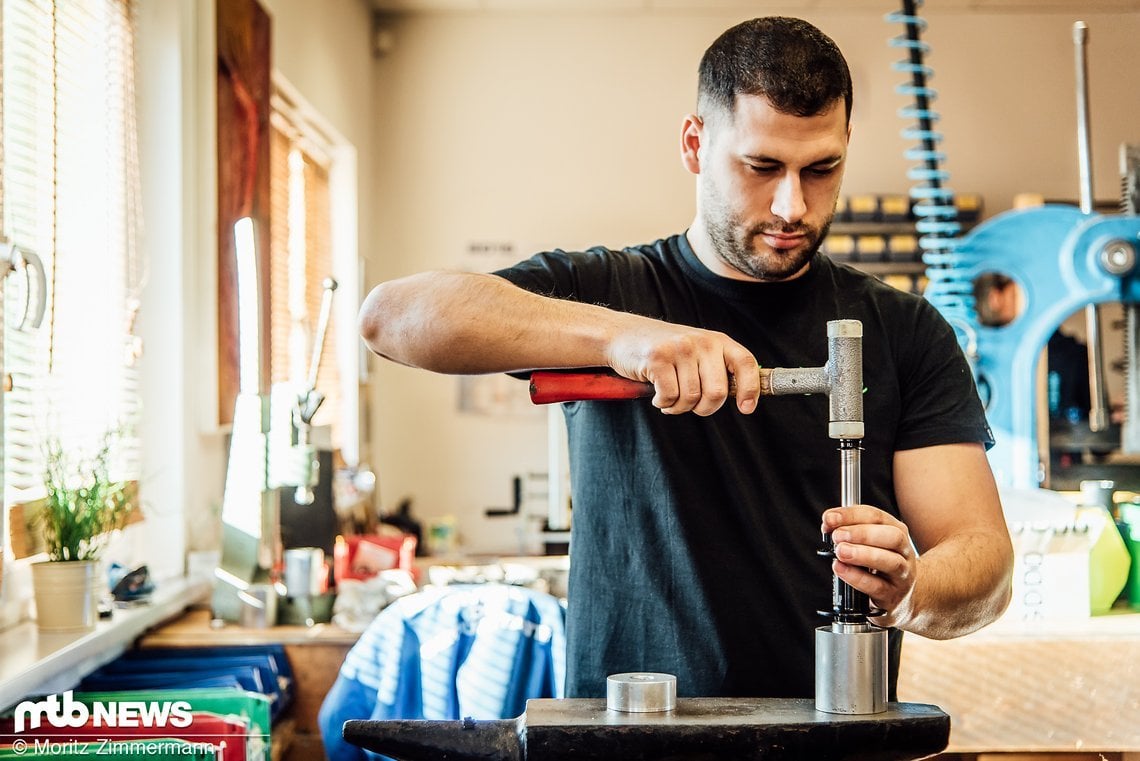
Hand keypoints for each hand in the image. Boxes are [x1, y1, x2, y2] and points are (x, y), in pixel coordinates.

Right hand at [604, 320, 761, 415]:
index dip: (750, 389)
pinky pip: (670, 396)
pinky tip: (657, 394)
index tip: (746, 408)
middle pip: (717, 392)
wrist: (622, 335)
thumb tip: (744, 399)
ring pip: (691, 398)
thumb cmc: (663, 351)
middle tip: (691, 405)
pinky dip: (663, 403)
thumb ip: (717, 369)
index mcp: (717, 341)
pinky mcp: (657, 359)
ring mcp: (679, 349)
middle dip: (704, 408)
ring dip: (679, 407)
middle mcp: (702, 342)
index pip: (745, 363)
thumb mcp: (696, 352)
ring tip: (670, 398)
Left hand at [821, 505, 917, 626]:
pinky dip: (856, 577)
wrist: (902, 598)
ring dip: (862, 554)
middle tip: (837, 536)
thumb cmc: (880, 565)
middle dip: (862, 533)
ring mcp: (902, 575)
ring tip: (840, 551)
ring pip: (890, 561)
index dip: (851, 515)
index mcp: (896, 530)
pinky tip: (840, 568)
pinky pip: (877, 586)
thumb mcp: (869, 544)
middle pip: (892, 536)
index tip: (829, 518)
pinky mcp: (893, 596)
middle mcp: (904, 551)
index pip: (876, 516)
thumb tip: (828, 525)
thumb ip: (849, 532)